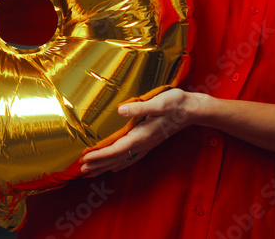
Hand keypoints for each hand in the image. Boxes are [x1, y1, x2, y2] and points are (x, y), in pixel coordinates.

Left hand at [80, 88, 207, 175]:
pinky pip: (131, 157)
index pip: (116, 149)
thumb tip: (120, 110)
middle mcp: (143, 143)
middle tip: (81, 170)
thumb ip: (139, 108)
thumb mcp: (159, 102)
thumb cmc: (176, 103)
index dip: (100, 155)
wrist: (193, 110)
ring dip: (106, 166)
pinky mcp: (150, 142)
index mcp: (142, 134)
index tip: (85, 159)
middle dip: (99, 164)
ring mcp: (147, 144)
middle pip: (117, 158)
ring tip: (92, 172)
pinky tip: (114, 168)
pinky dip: (120, 164)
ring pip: (123, 160)